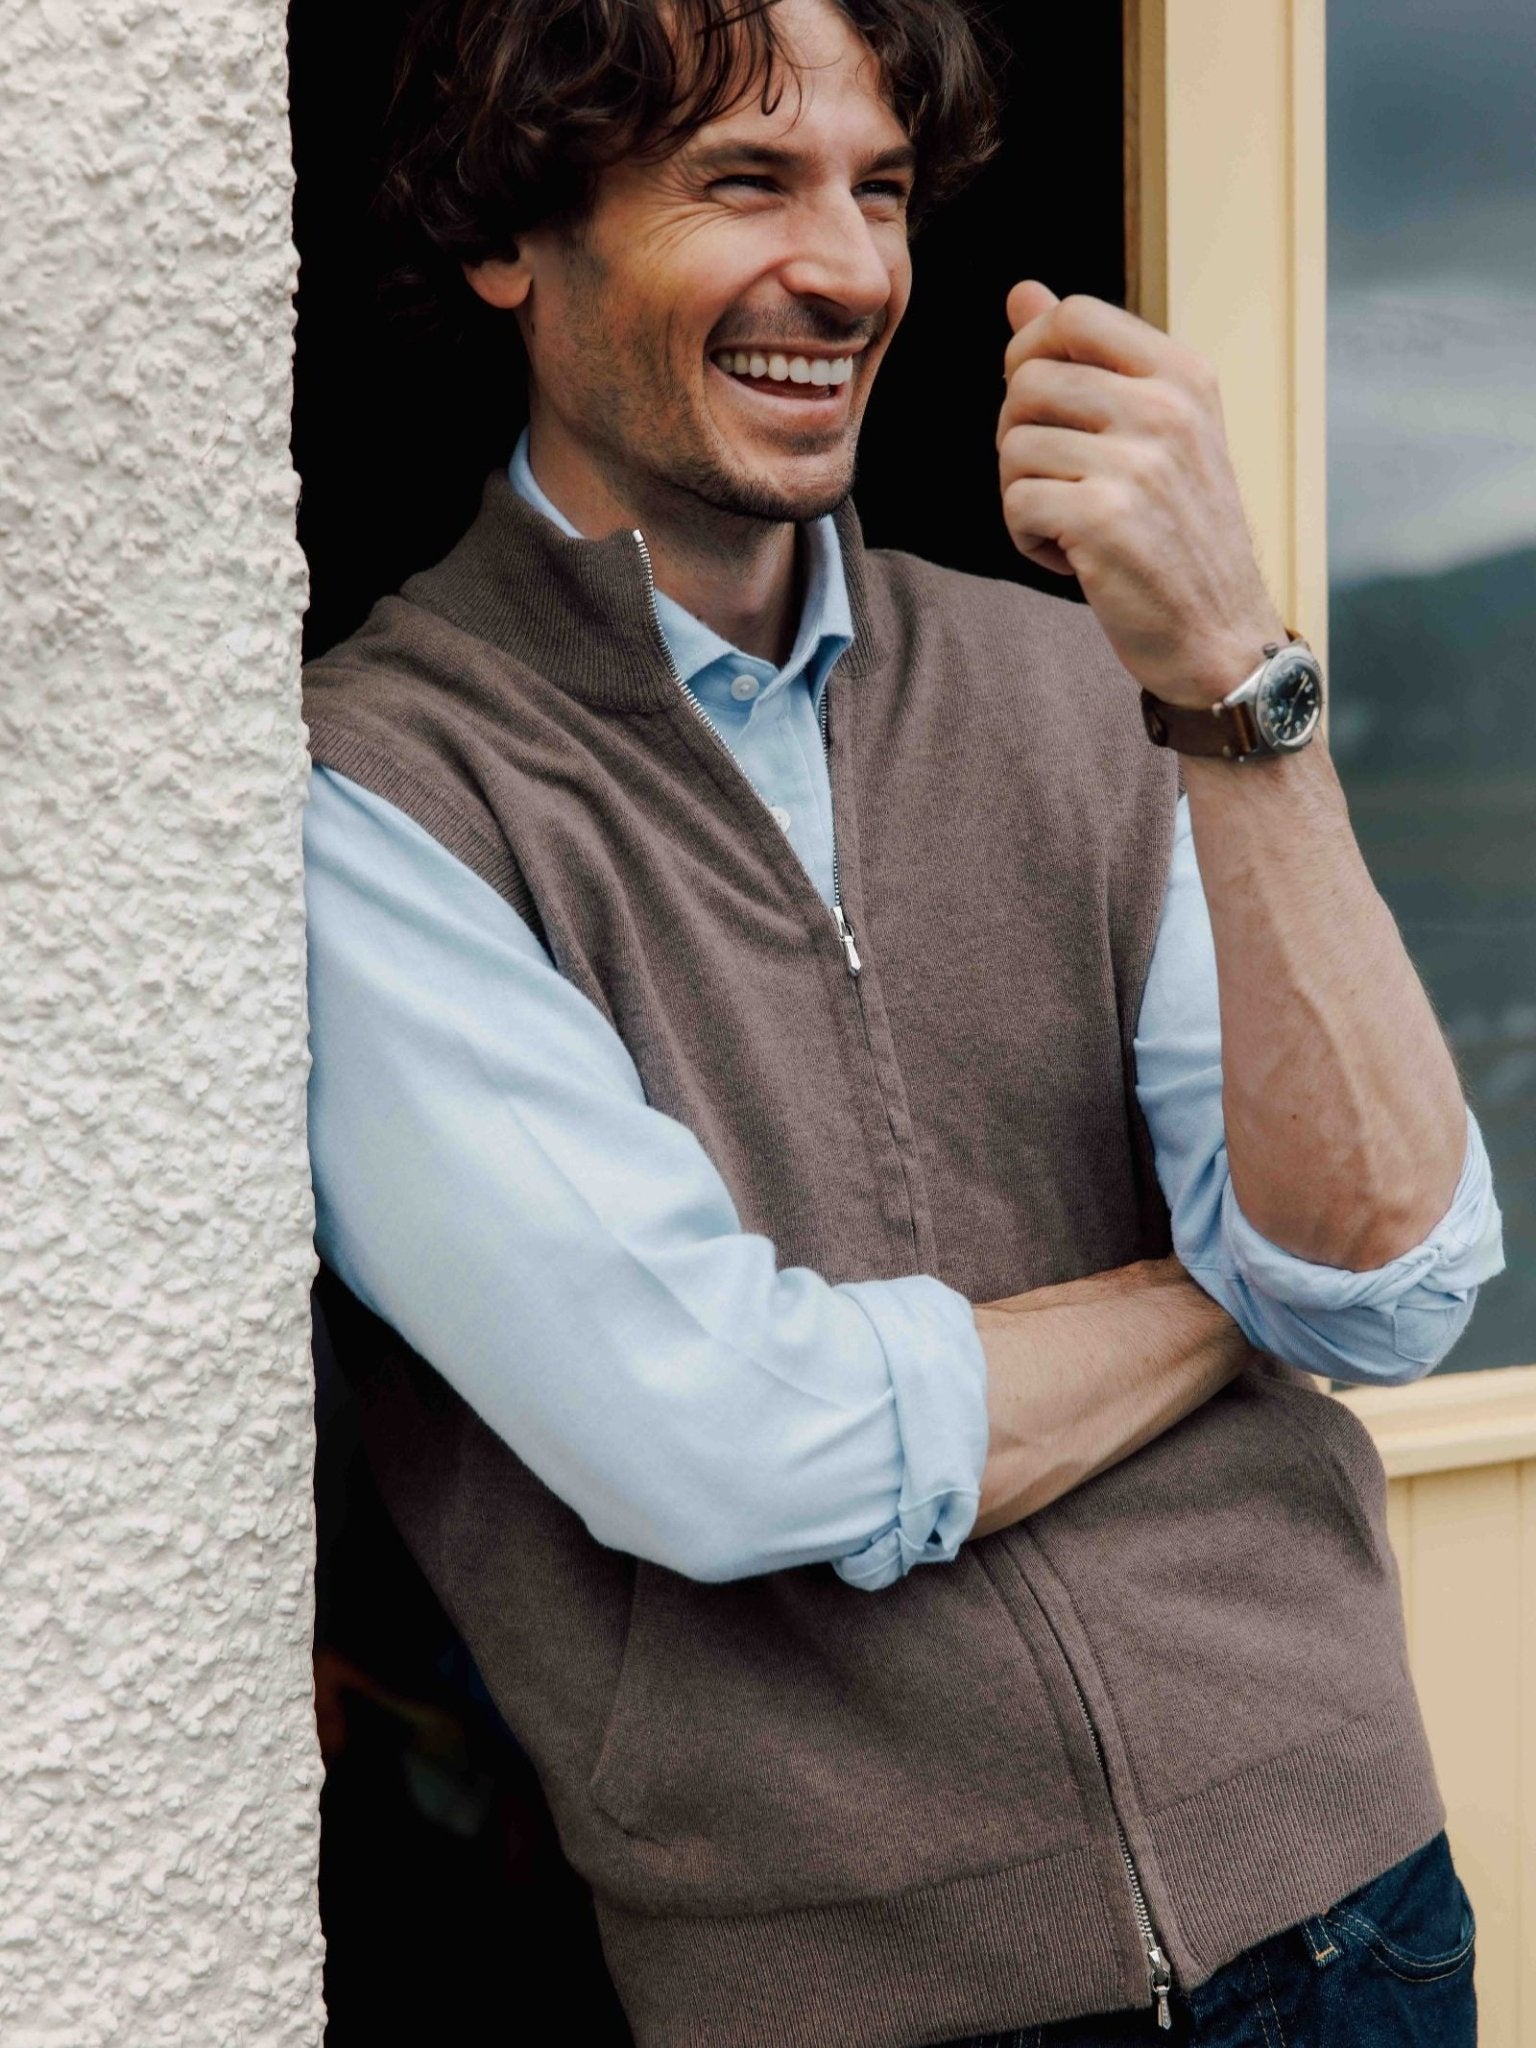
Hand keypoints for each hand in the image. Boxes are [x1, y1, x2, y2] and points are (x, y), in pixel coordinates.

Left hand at [997, 280, 1287, 706]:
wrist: (1221, 637)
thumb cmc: (1179, 535)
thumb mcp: (1154, 433)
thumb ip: (1087, 361)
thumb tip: (1020, 293)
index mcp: (1183, 375)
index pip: (1074, 314)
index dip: (1030, 352)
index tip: (1040, 405)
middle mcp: (1166, 409)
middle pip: (1027, 381)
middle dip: (1018, 435)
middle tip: (1056, 481)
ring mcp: (1138, 463)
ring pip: (1014, 446)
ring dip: (1024, 493)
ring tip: (1072, 523)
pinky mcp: (1104, 519)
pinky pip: (1015, 503)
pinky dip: (1027, 537)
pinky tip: (1071, 557)